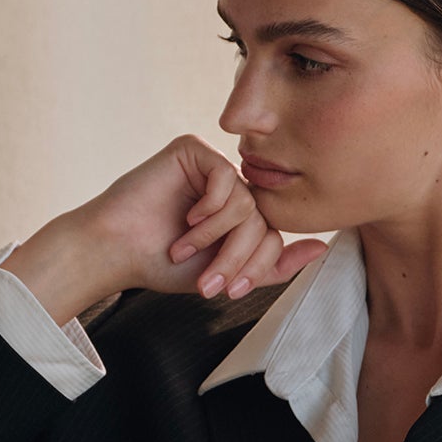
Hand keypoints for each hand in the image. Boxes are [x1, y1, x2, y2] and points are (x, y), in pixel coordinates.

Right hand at [4, 135, 328, 323]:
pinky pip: (226, 177)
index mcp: (237, 216)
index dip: (254, 266)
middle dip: (237, 257)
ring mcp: (211, 168)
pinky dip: (210, 208)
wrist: (117, 251)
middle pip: (262, 220)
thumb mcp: (226, 273)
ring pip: (246, 203)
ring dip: (216, 237)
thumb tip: (323, 248)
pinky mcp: (193, 151)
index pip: (271, 236)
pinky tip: (186, 220)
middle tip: (208, 282)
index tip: (226, 290)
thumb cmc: (161, 264)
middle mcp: (228, 189)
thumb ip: (272, 265)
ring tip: (185, 250)